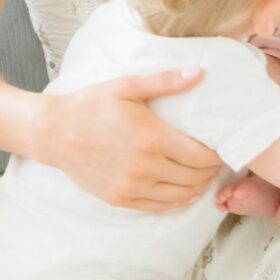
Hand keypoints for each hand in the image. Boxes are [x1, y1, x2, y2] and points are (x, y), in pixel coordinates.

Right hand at [37, 70, 221, 211]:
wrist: (54, 132)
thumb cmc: (92, 105)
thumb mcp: (128, 86)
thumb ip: (166, 81)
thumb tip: (199, 72)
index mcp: (152, 139)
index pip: (200, 156)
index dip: (217, 155)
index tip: (224, 147)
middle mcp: (145, 168)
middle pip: (194, 177)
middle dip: (211, 170)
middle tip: (218, 160)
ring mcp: (132, 187)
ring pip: (180, 196)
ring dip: (198, 187)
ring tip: (205, 175)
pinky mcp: (120, 199)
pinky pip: (158, 207)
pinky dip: (177, 201)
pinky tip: (185, 192)